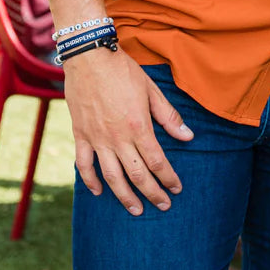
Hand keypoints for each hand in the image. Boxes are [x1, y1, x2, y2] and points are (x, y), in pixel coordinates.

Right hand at [64, 46, 192, 215]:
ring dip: (124, 196)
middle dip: (152, 193)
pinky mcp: (80, 135)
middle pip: (136, 174)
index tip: (177, 188)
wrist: (90, 58)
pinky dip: (91, 181)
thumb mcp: (152, 90)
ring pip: (111, 177)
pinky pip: (84, 165)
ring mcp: (96, 139)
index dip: (168, 178)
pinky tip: (99, 192)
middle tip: (163, 206)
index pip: (157, 161)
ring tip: (136, 210)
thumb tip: (188, 137)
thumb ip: (169, 117)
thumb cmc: (124, 72)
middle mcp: (117, 138)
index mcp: (138, 126)